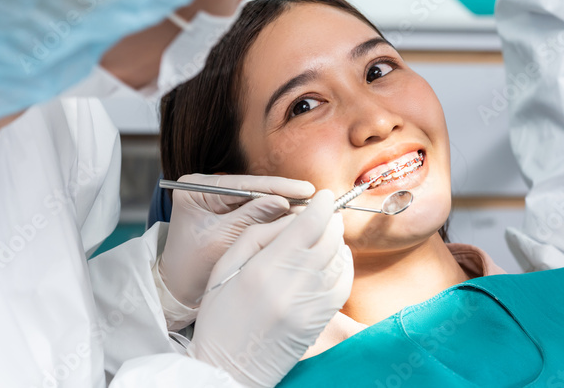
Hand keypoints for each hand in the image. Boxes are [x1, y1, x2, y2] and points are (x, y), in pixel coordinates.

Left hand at [158, 173, 315, 308]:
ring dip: (283, 204)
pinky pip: (255, 211)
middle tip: (314, 198)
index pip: (243, 184)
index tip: (304, 189)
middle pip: (252, 188)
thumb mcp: (221, 239)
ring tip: (311, 208)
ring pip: (257, 199)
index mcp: (195, 188)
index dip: (276, 186)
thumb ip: (250, 217)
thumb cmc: (191, 267)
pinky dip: (275, 216)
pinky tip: (297, 218)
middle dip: (283, 194)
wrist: (178, 290)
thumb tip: (283, 201)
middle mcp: (206, 189)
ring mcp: (217, 200)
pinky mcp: (228, 213)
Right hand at [187, 190, 353, 387]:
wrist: (228, 368)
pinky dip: (343, 264)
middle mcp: (292, 286)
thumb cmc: (220, 317)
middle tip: (325, 211)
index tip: (323, 196)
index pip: (307, 226)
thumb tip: (292, 216)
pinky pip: (343, 283)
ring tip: (326, 233)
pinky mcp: (320, 320)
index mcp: (264, 269)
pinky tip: (332, 258)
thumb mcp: (225, 267)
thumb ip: (259, 235)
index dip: (320, 205)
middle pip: (329, 239)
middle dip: (330, 220)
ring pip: (339, 259)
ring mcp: (310, 306)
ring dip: (337, 240)